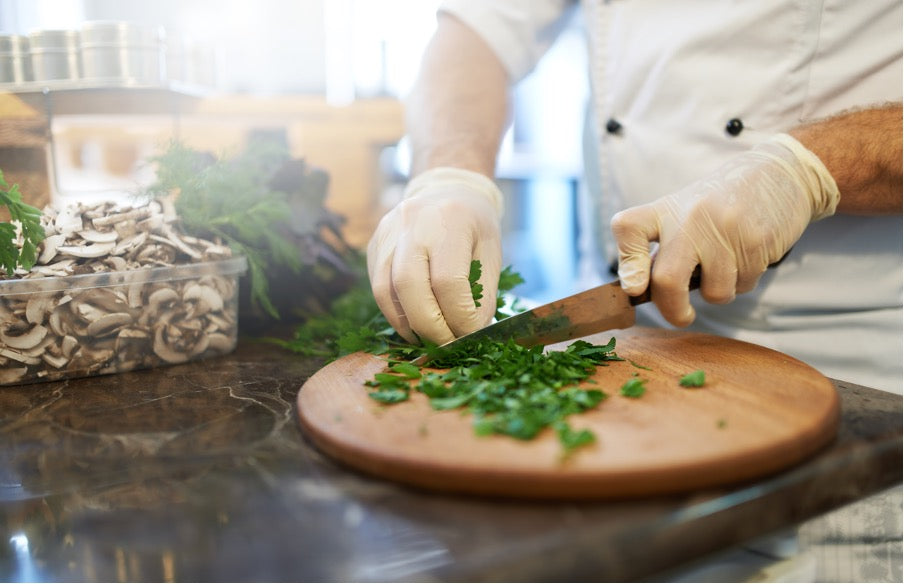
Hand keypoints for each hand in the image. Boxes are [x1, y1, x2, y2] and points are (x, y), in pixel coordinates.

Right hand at [367, 167, 503, 344]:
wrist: (448, 190)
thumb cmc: (474, 225)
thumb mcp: (491, 253)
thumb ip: (482, 293)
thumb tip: (470, 332)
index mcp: (449, 220)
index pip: (447, 280)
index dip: (459, 316)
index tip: (470, 334)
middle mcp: (412, 223)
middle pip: (409, 286)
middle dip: (429, 326)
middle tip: (447, 345)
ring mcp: (387, 233)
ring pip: (385, 290)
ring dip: (408, 324)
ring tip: (429, 339)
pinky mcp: (374, 246)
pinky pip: (378, 287)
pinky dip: (396, 313)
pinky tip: (414, 323)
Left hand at [611, 133, 839, 325]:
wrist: (778, 174)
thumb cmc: (720, 203)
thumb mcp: (684, 212)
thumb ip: (663, 247)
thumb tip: (642, 290)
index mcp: (666, 209)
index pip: (628, 228)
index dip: (626, 262)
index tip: (634, 288)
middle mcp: (690, 217)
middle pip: (666, 279)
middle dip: (672, 310)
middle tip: (681, 315)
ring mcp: (724, 230)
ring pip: (713, 292)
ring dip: (718, 292)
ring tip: (726, 264)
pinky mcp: (756, 242)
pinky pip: (742, 285)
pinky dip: (743, 281)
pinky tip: (747, 255)